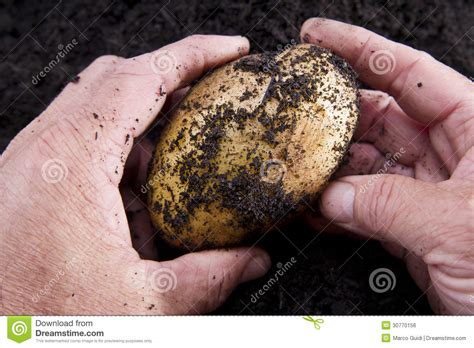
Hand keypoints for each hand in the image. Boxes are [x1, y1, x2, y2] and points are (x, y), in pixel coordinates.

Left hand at [0, 35, 269, 314]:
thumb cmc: (39, 327)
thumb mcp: (144, 307)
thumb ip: (209, 277)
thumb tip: (251, 261)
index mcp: (70, 164)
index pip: (141, 76)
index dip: (194, 54)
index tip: (231, 50)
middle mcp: (42, 152)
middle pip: (117, 82)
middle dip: (173, 84)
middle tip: (213, 97)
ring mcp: (29, 166)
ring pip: (98, 116)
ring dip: (147, 134)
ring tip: (181, 167)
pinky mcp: (26, 184)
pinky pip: (81, 150)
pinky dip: (120, 163)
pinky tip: (141, 205)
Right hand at [301, 18, 473, 313]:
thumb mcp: (456, 225)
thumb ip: (388, 204)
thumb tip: (334, 196)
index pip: (410, 72)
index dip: (360, 48)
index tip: (318, 38)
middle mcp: (451, 156)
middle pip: (379, 119)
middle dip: (334, 118)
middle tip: (295, 120)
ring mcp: (428, 193)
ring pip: (366, 167)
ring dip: (329, 172)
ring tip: (296, 170)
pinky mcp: (414, 227)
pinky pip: (366, 208)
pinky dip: (337, 210)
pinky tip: (314, 208)